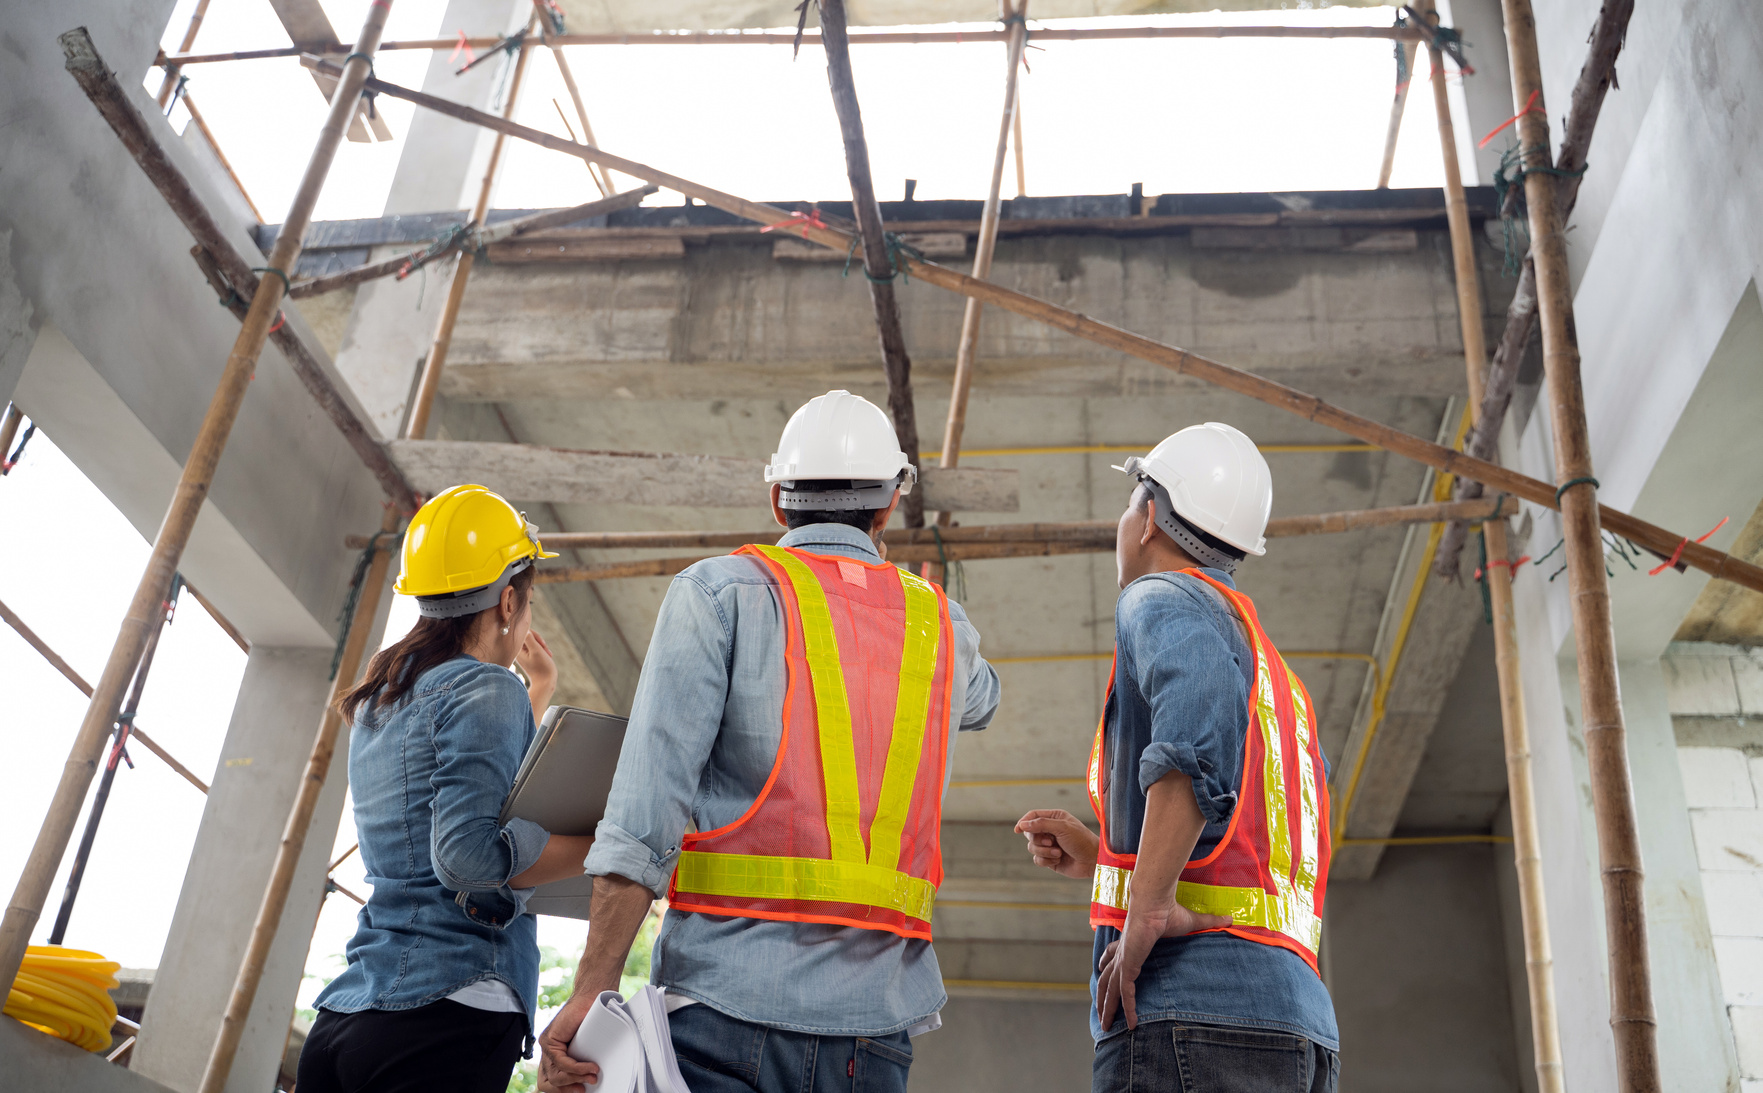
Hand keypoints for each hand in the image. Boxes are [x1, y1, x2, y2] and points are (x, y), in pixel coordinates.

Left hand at [518, 629, 557, 712]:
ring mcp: (524, 653)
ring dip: (542, 645)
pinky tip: (547, 655)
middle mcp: (518, 650)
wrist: (546, 682)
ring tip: (547, 654)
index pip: (523, 632)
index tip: (541, 643)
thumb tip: (524, 629)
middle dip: (539, 640)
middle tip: (545, 648)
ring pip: (533, 640)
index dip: (533, 634)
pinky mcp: (529, 656)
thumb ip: (529, 638)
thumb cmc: (542, 667)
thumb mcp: (536, 650)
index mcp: (517, 649)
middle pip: (527, 635)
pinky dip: (542, 649)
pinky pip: (535, 646)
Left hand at [537, 990, 604, 1091]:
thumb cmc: (593, 1021)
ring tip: (592, 1076)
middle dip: (566, 1088)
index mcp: (555, 1055)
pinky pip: (561, 1062)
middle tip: (583, 1088)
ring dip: (576, 1078)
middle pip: (548, 1082)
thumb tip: (590, 1080)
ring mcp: (547, 1045)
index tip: (581, 1090)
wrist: (592, 1000)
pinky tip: (590, 1067)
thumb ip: (582, 1062)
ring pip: (555, 1075)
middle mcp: (548, 1051)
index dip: (564, 1090)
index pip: (550, 1081)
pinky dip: (577, 1068)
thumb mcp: (587, 1049)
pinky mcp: (550, 1039)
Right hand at [1014, 810, 1098, 879]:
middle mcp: (1051, 831)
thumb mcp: (1062, 827)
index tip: (1017, 829)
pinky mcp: (1050, 859)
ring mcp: (1049, 845)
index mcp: (1054, 818)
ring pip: (1032, 847)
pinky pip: (1037, 860)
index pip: (1033, 816)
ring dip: (1044, 851)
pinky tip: (1058, 860)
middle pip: (1030, 833)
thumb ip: (1041, 824)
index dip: (1024, 822)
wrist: (1092, 861)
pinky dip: (1046, 861)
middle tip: (1051, 842)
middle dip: (1038, 840)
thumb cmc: (1082, 841)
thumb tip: (1022, 825)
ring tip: (1058, 853)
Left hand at [1096, 901, 1231, 1031]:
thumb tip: (1230, 919)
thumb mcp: (1191, 922)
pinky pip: (1127, 993)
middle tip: (1100, 1012)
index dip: (1106, 961)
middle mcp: (1123, 952)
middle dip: (1103, 996)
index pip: (1113, 953)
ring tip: (1107, 1025)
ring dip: (1107, 1007)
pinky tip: (1132, 1024)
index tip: (1100, 968)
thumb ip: (1208, 923)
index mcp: (1130, 941)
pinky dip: (1129, 1009)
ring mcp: (1124, 961)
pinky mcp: (1129, 966)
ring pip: (1110, 989)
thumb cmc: (1169, 910)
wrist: (1156, 903)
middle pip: (1106, 976)